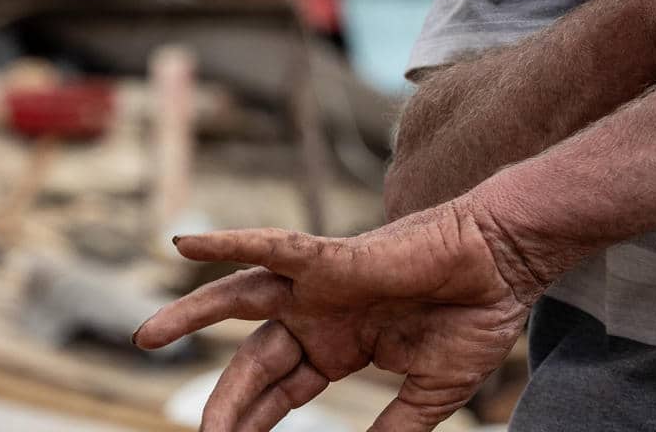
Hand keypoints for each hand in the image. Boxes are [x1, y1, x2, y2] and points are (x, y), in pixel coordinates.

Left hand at [134, 197, 540, 431]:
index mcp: (342, 346)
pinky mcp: (333, 257)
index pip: (280, 392)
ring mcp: (323, 284)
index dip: (253, 424)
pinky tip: (186, 244)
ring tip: (147, 337)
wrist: (508, 266)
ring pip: (240, 296)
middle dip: (223, 400)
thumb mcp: (429, 392)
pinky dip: (228, 242)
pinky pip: (272, 247)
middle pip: (253, 360)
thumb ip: (392, 429)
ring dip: (191, 313)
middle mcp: (322, 314)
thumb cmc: (477, 316)